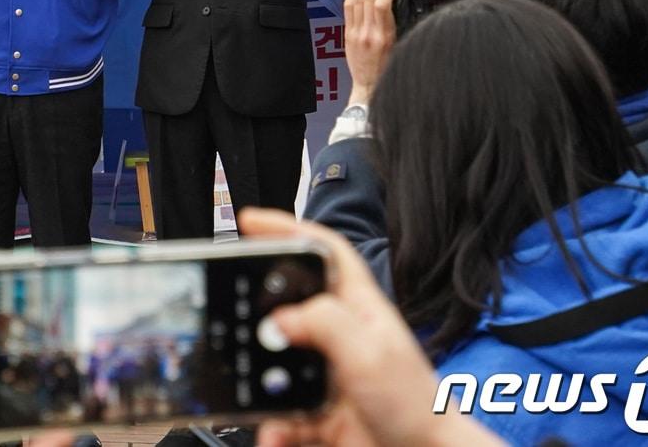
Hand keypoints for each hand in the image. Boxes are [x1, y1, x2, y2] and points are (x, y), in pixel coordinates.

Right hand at [242, 210, 503, 446]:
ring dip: (261, 382)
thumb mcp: (370, 354)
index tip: (251, 222)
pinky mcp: (318, 412)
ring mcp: (327, 374)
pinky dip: (273, 427)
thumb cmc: (417, 409)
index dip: (288, 229)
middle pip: (289, 305)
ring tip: (254, 392)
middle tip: (230, 310)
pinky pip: (280, 414)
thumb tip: (280, 317)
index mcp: (358, 309)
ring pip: (277, 364)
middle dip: (258, 310)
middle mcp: (341, 336)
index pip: (322, 251)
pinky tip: (275, 433)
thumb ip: (325, 324)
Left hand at [342, 0, 402, 104]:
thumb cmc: (389, 72)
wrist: (369, 88)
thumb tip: (406, 5)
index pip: (382, 4)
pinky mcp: (347, 33)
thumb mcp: (401, 50)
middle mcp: (367, 33)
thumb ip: (400, 28)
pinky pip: (347, 6)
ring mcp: (355, 32)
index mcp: (383, 37)